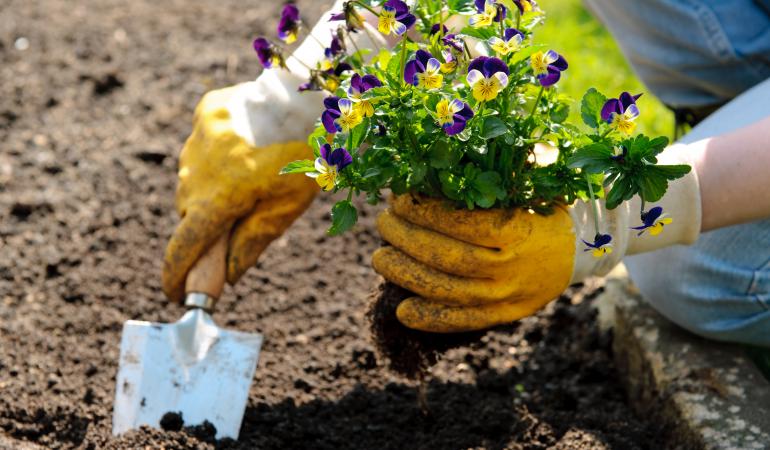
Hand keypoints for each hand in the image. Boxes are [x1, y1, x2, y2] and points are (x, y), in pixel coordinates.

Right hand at [161, 85, 317, 302]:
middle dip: (206, 225)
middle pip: (190, 213)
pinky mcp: (205, 114)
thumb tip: (227, 277)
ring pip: (193, 180)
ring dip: (210, 190)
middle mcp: (197, 172)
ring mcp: (197, 140)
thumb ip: (250, 243)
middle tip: (234, 221)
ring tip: (246, 178)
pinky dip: (216, 156)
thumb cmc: (306, 158)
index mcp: (218, 200)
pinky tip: (243, 150)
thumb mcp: (285, 209)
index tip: (175, 293)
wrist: (310, 98)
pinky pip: (201, 146)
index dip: (176, 275)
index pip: (184, 247)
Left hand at [372, 151, 699, 332]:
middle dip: (408, 240)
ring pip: (449, 290)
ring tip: (380, 258)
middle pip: (449, 257)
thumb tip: (450, 140)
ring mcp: (509, 295)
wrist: (580, 251)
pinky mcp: (505, 314)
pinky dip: (431, 319)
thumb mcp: (530, 182)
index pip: (463, 223)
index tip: (399, 198)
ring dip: (408, 275)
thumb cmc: (544, 208)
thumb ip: (498, 168)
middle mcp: (512, 267)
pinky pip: (465, 322)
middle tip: (382, 223)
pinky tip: (402, 311)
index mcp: (519, 230)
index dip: (425, 212)